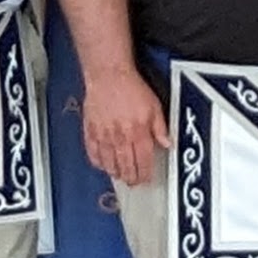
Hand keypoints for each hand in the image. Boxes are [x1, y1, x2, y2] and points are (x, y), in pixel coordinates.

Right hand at [81, 62, 163, 186]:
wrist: (109, 75)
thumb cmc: (131, 87)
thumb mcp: (154, 106)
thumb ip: (160, 127)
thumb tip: (167, 144)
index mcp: (138, 132)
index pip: (144, 161)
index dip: (145, 173)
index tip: (146, 179)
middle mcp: (121, 137)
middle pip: (126, 166)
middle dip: (131, 178)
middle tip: (133, 182)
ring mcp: (104, 135)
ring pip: (109, 163)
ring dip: (116, 172)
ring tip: (120, 176)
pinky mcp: (91, 130)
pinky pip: (93, 153)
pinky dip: (98, 162)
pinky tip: (103, 164)